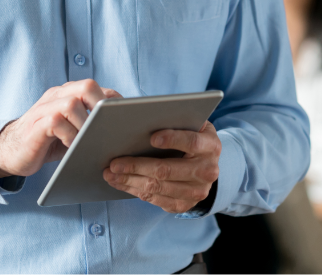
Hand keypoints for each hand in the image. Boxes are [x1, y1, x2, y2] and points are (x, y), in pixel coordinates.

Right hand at [0, 80, 120, 177]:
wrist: (11, 152)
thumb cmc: (47, 142)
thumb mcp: (72, 131)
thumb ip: (89, 124)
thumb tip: (120, 132)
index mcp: (68, 94)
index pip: (97, 89)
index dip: (114, 102)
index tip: (125, 120)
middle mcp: (57, 95)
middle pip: (87, 86)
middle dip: (102, 107)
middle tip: (108, 128)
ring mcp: (45, 108)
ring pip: (71, 103)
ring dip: (85, 125)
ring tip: (88, 141)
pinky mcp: (36, 124)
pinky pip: (56, 122)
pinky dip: (69, 135)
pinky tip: (71, 147)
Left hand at [102, 121, 220, 213]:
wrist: (208, 164)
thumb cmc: (193, 137)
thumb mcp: (192, 124)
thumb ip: (176, 118)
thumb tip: (141, 116)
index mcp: (211, 145)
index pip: (191, 142)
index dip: (172, 139)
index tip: (152, 137)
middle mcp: (208, 171)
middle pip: (167, 170)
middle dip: (137, 166)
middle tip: (114, 163)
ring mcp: (197, 191)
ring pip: (158, 187)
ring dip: (130, 181)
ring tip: (110, 174)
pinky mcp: (186, 205)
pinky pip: (156, 200)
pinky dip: (135, 191)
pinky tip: (121, 183)